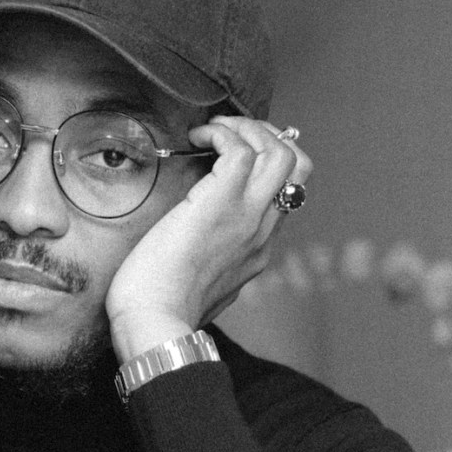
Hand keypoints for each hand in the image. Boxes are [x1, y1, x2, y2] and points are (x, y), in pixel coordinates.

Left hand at [105, 115, 312, 362]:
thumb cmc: (161, 309)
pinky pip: (240, 150)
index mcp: (257, 250)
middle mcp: (261, 231)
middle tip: (229, 132)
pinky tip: (197, 139)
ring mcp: (246, 216)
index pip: (285, 194)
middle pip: (297, 166)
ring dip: (247, 128)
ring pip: (280, 151)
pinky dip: (222, 134)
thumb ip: (210, 265)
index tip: (233, 152)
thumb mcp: (200, 287)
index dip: (266, 162)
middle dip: (268, 135)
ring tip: (213, 131)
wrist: (154, 323)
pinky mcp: (220, 204)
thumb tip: (196, 248)